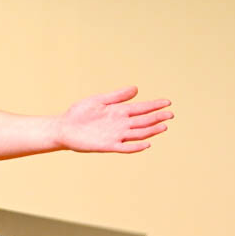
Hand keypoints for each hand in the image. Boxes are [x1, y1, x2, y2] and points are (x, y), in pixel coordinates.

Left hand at [57, 86, 171, 152]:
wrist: (64, 128)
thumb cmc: (80, 113)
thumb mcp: (99, 100)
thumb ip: (117, 96)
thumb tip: (136, 88)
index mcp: (119, 111)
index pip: (141, 108)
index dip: (154, 105)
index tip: (168, 102)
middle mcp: (120, 124)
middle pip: (143, 121)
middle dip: (157, 117)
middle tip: (171, 114)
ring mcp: (115, 135)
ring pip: (138, 134)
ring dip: (151, 131)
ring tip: (163, 126)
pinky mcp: (108, 145)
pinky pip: (124, 147)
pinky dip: (135, 146)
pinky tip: (146, 144)